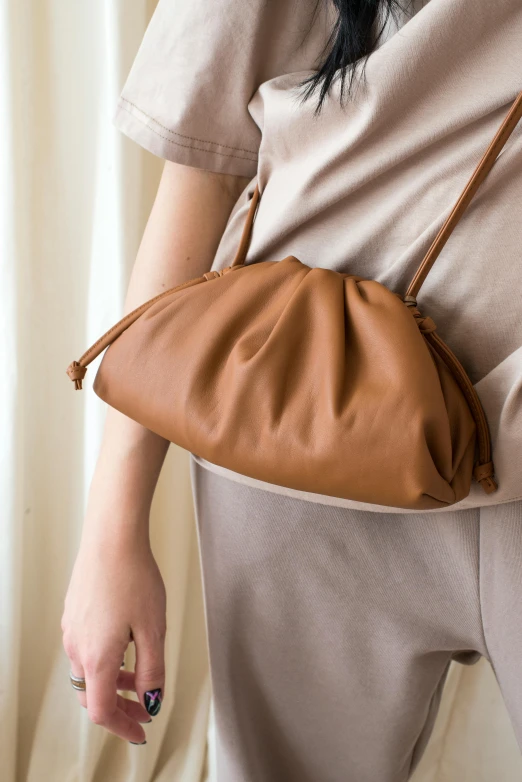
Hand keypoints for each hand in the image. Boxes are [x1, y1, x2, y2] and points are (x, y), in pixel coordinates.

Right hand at [61, 527, 166, 743]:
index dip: (123, 727)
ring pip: (89, 671)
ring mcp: (72, 630)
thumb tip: (151, 701)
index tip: (141, 732)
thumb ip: (153, 671)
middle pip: (92, 695)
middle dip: (119, 707)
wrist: (111, 537)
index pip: (103, 710)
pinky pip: (86, 649)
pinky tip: (127, 646)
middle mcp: (77, 647)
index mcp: (97, 657)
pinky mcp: (74, 614)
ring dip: (114, 683)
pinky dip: (106, 660)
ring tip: (141, 677)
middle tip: (143, 709)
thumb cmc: (134, 576)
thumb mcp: (153, 629)